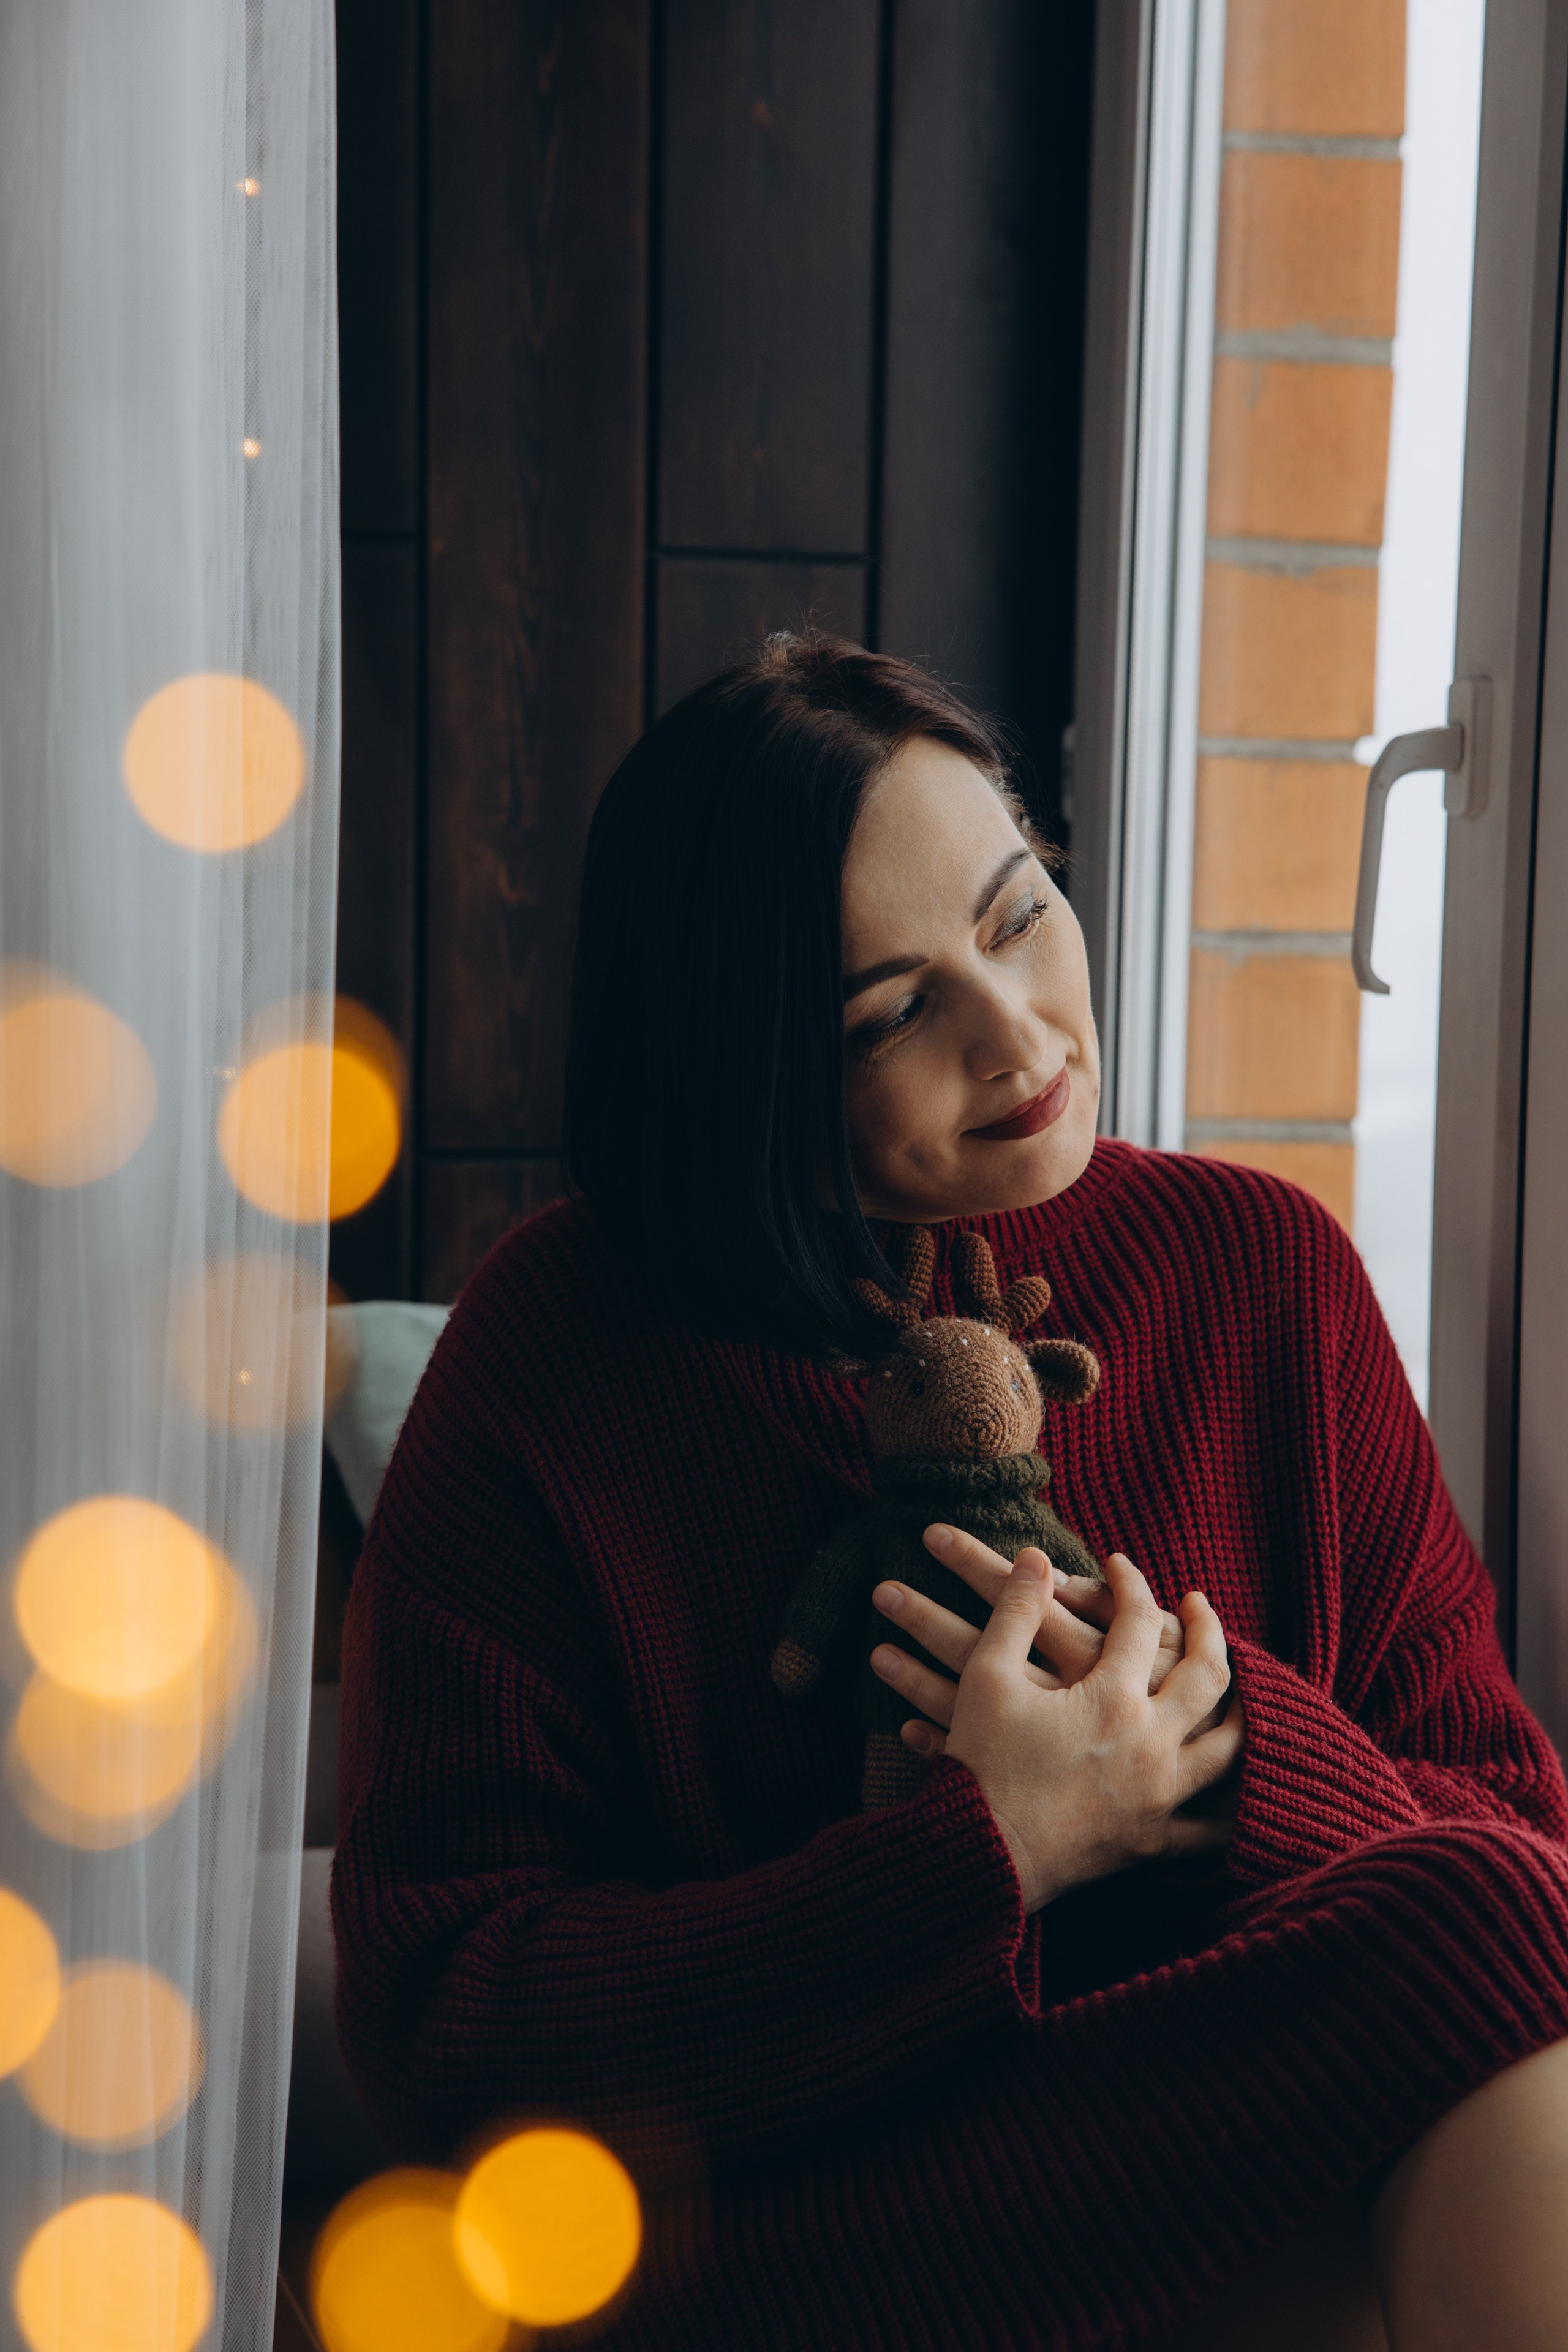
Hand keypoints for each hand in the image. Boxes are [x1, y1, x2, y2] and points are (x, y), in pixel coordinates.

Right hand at [869, 1542, 1242, 1912]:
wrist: (979, 1855)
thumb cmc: (979, 1761)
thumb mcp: (986, 1675)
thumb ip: (1015, 1610)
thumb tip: (1035, 1558)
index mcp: (1112, 1699)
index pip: (1137, 1620)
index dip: (1129, 1582)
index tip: (1118, 1564)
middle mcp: (1152, 1744)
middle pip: (1208, 1673)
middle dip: (1208, 1629)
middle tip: (1198, 1604)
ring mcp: (1160, 1796)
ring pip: (1229, 1747)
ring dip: (1239, 1707)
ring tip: (1234, 1682)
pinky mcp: (1154, 1840)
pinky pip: (1213, 1829)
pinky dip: (1231, 1807)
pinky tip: (1239, 1791)